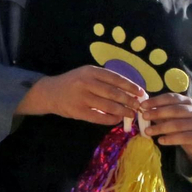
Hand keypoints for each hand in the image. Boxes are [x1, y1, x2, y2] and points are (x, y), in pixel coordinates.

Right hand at [17, 65, 146, 124]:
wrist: (50, 93)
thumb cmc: (74, 84)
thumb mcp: (87, 75)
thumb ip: (104, 81)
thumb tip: (130, 91)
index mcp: (91, 71)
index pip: (115, 78)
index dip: (130, 86)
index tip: (141, 93)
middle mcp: (86, 82)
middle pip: (114, 93)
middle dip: (130, 101)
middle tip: (139, 107)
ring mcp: (81, 97)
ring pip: (109, 105)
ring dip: (123, 111)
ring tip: (131, 114)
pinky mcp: (78, 111)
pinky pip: (100, 117)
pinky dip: (111, 119)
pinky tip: (118, 120)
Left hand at [139, 92, 191, 168]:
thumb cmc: (182, 124)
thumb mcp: (172, 116)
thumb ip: (160, 112)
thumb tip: (143, 109)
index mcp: (187, 102)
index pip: (170, 98)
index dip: (156, 101)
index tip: (142, 105)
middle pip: (175, 110)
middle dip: (157, 113)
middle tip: (144, 117)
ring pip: (178, 125)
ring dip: (160, 128)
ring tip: (147, 131)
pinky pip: (183, 138)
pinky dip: (170, 139)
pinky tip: (160, 140)